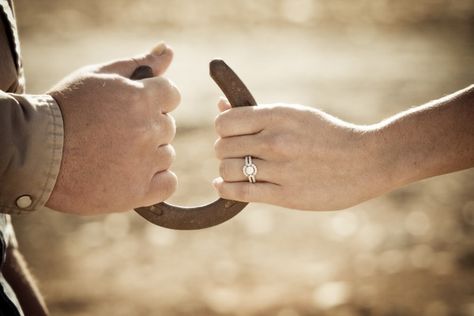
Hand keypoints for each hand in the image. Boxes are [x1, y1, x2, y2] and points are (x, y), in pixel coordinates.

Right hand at [46, 42, 179, 213]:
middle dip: (147, 127)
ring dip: (149, 154)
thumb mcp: (99, 76)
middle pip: (167, 127)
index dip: (154, 101)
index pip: (171, 95)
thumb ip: (139, 64)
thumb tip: (168, 50)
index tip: (131, 109)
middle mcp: (148, 130)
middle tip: (115, 133)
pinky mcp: (138, 192)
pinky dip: (156, 181)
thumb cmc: (66, 109)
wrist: (35, 152)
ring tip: (115, 155)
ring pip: (167, 155)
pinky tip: (132, 175)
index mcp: (141, 98)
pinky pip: (168, 184)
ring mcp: (145, 163)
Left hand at [213, 100, 384, 210]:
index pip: (224, 123)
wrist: (366, 161)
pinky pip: (240, 193)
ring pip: (227, 170)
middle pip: (222, 147)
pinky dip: (225, 189)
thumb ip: (257, 113)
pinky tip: (224, 185)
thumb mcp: (295, 114)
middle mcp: (275, 141)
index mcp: (278, 116)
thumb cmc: (328, 135)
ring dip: (226, 171)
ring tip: (236, 170)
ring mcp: (280, 169)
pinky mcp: (285, 195)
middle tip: (237, 154)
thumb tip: (220, 105)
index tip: (232, 135)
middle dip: (226, 151)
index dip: (223, 129)